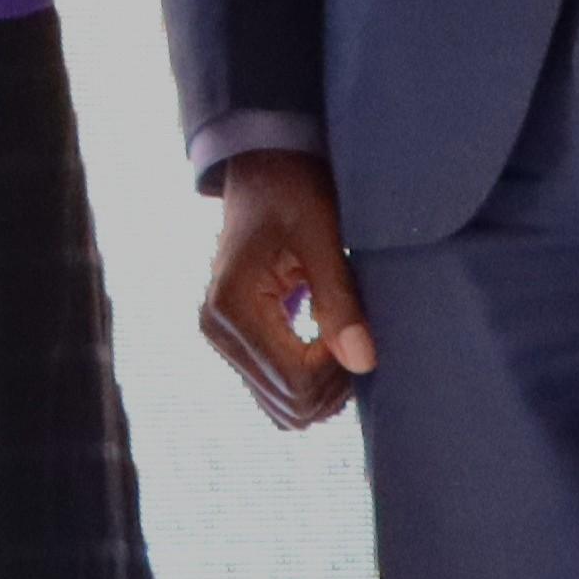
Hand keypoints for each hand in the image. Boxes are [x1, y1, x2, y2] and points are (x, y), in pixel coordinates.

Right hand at [198, 146, 369, 428]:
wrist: (264, 169)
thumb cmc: (293, 192)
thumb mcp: (322, 238)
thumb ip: (339, 300)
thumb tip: (363, 363)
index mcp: (228, 307)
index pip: (294, 380)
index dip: (339, 366)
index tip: (356, 324)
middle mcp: (215, 331)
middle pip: (289, 403)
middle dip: (335, 382)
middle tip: (357, 334)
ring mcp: (221, 340)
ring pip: (283, 409)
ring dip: (325, 389)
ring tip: (345, 340)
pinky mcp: (235, 342)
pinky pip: (274, 393)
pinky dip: (309, 385)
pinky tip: (329, 349)